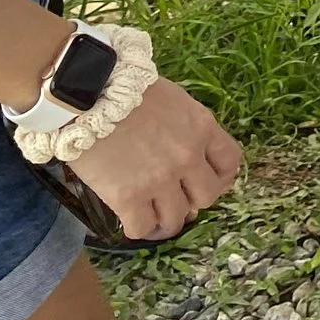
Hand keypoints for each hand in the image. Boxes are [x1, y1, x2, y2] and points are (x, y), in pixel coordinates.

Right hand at [66, 75, 241, 240]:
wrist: (90, 96)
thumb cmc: (129, 91)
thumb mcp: (175, 102)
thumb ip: (188, 128)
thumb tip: (187, 154)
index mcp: (203, 128)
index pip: (230, 162)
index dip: (220, 177)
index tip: (206, 181)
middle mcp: (188, 157)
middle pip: (207, 197)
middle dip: (194, 200)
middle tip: (177, 198)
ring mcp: (159, 180)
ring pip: (177, 219)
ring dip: (166, 219)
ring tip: (153, 213)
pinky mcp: (127, 198)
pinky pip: (142, 228)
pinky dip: (139, 228)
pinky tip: (131, 218)